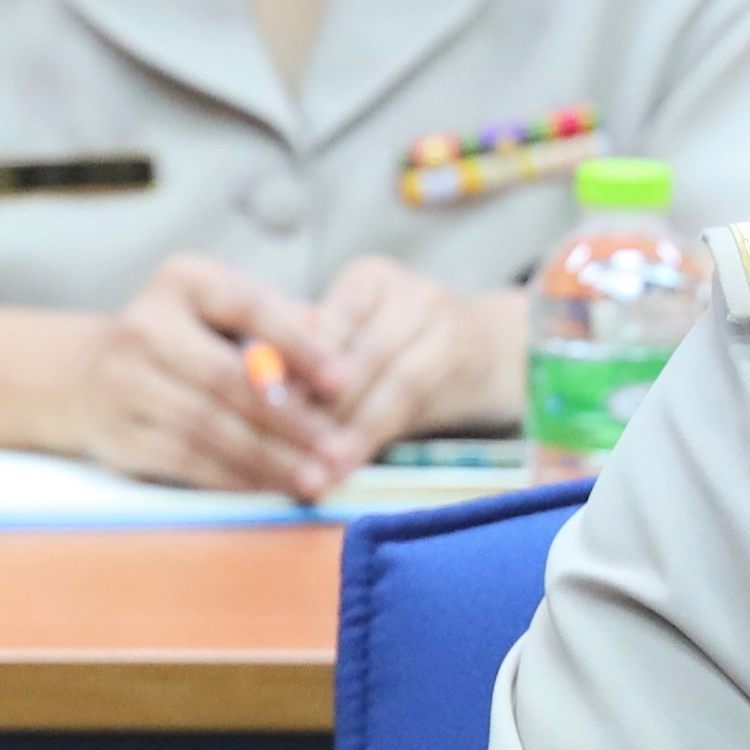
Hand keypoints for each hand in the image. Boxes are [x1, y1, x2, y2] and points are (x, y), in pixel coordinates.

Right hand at [62, 252, 360, 497]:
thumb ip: (276, 318)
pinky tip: (269, 486)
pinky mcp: (119, 433)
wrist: (86, 377)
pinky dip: (234, 477)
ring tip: (312, 477)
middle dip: (290, 419)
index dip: (300, 346)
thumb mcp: (221, 310)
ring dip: (268, 459)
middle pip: (228, 378)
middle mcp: (144, 325)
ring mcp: (124, 382)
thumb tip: (331, 334)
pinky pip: (187, 460)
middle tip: (336, 449)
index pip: (248, 307)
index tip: (342, 382)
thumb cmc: (181, 339)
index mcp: (182, 281)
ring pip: (209, 428)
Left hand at [280, 258, 529, 475]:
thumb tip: (254, 393)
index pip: (317, 326)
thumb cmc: (409, 357)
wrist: (496, 354)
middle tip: (279, 451)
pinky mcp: (459, 346)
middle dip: (312, 408)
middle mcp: (403, 286)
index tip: (255, 413)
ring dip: (347, 430)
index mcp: (364, 280)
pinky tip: (345, 465)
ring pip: (382, 377)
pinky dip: (373, 435)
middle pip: (349, 350)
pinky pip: (408, 397)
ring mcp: (437, 310)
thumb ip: (315, 366)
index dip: (287, 373)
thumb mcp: (359, 353)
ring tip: (316, 470)